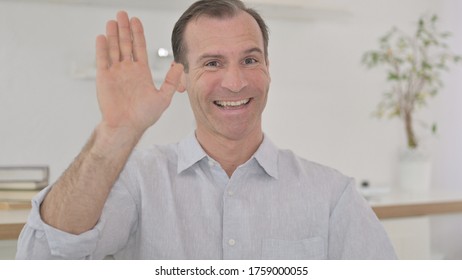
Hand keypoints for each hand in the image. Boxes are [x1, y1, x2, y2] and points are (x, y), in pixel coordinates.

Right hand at [95, 11, 182, 135]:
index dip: (138, 34)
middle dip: (124, 29)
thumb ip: (171, 81)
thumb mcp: (163, 98)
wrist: (126, 126)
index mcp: (141, 73)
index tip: (136, 21)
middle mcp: (128, 70)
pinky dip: (102, 48)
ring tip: (113, 21)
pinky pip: (102, 60)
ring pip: (114, 49)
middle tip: (123, 14)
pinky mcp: (104, 78)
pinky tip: (103, 37)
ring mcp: (115, 73)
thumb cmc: (144, 116)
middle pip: (126, 44)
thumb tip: (179, 65)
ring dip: (113, 35)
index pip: (140, 48)